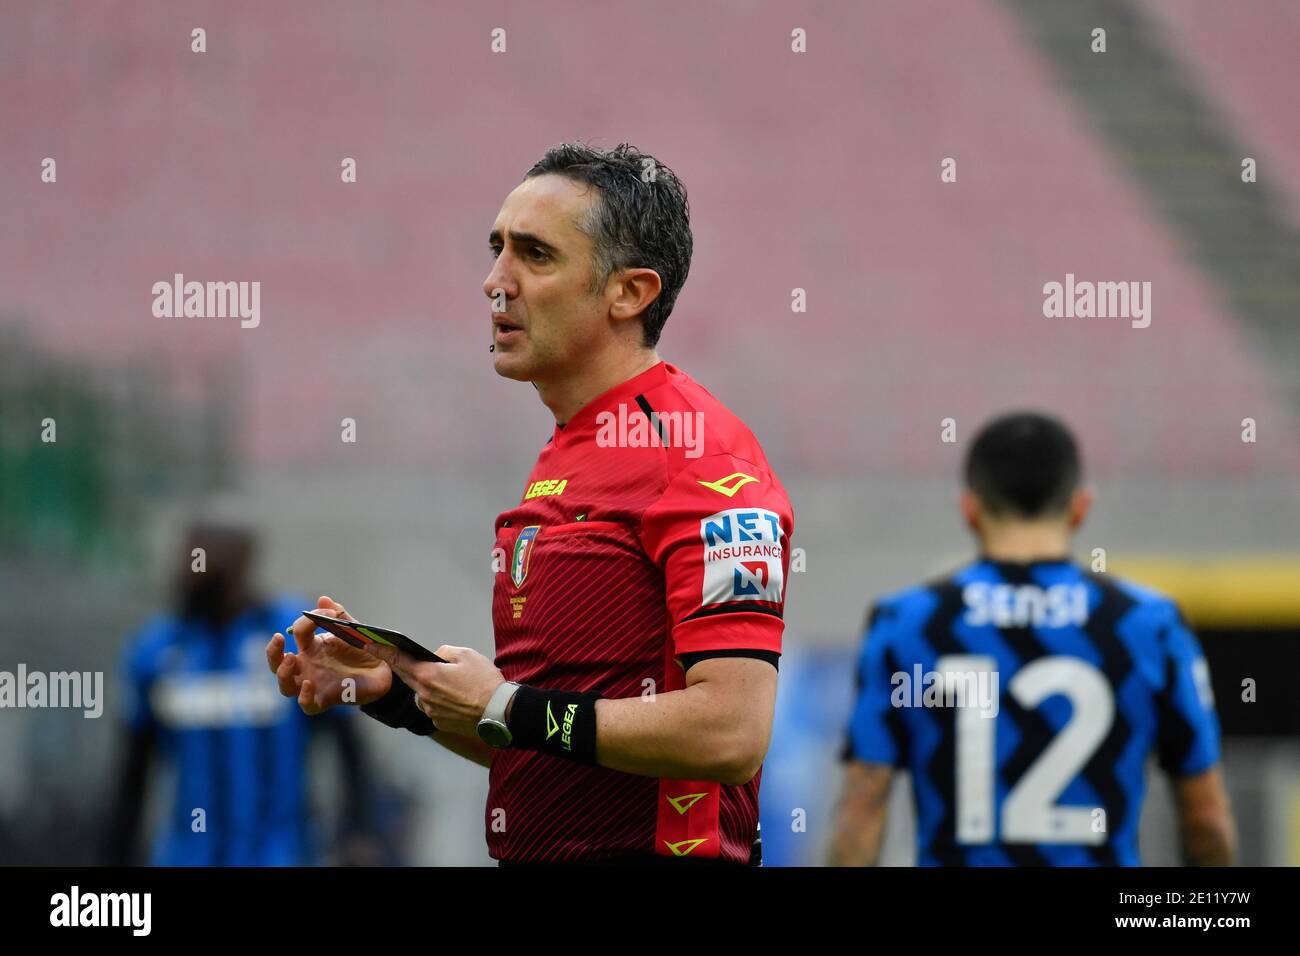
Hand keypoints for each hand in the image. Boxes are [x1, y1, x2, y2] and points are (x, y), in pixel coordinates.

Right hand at [266, 595, 392, 714]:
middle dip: (272, 651)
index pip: (298, 633)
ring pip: (285, 686)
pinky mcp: (325, 699)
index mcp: (312, 647)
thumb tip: (323, 598)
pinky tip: (309, 685)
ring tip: (291, 659)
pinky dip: (304, 697)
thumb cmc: (364, 650)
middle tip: (278, 638)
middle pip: (277, 663)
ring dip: (283, 674)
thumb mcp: (353, 630)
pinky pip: (307, 705)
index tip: (331, 614)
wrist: (384, 671)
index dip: (308, 621)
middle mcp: (307, 666)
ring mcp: (314, 684)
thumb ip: (339, 616)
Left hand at [360, 641, 504, 737]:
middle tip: (403, 658)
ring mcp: (430, 711)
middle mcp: (424, 695)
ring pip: (422, 693)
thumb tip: (435, 658)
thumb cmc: (485, 681)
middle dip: (404, 666)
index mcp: (428, 675)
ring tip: (452, 683)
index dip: (381, 651)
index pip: (398, 660)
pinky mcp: (440, 722)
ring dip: (428, 685)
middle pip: (407, 677)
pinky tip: (458, 697)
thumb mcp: (467, 655)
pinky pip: (433, 707)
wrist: (500, 712)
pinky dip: (441, 700)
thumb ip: (444, 653)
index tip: (368, 644)